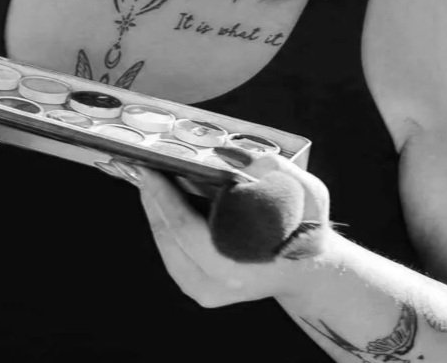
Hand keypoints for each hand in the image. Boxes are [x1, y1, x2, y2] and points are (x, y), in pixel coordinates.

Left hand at [122, 154, 332, 307]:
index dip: (162, 196)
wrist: (309, 270)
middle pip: (168, 236)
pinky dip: (163, 224)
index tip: (147, 167)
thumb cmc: (306, 227)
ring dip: (153, 209)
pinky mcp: (200, 291)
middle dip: (151, 197)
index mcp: (238, 264)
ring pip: (165, 245)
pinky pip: (171, 253)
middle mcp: (216, 283)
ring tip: (145, 177)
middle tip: (137, 164)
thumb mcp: (308, 193)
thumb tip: (236, 154)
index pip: (185, 229)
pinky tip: (159, 199)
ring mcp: (205, 292)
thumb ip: (277, 172)